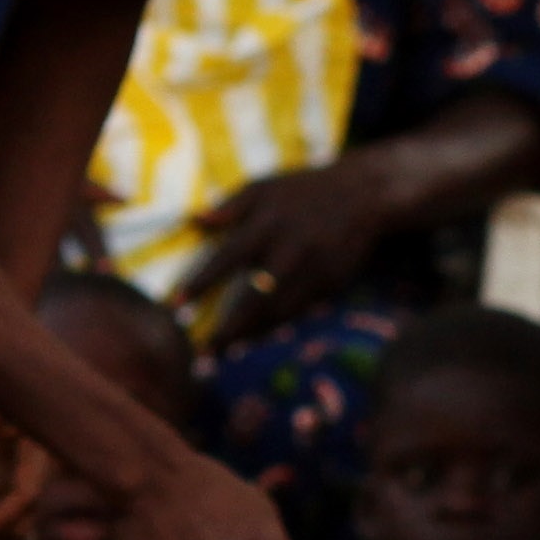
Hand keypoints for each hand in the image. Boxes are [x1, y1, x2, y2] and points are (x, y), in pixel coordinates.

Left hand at [179, 156, 397, 331]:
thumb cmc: (304, 189)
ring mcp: (315, 270)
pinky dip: (277, 326)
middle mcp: (290, 251)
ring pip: (280, 313)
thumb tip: (195, 220)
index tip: (174, 307)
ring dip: (252, 335)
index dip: (200, 284)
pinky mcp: (333, 283)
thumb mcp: (265, 186)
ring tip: (227, 351)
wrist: (365, 193)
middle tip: (204, 353)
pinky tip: (257, 336)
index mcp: (268, 225)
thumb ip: (231, 205)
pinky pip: (301, 311)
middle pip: (255, 299)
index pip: (226, 258)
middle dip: (228, 329)